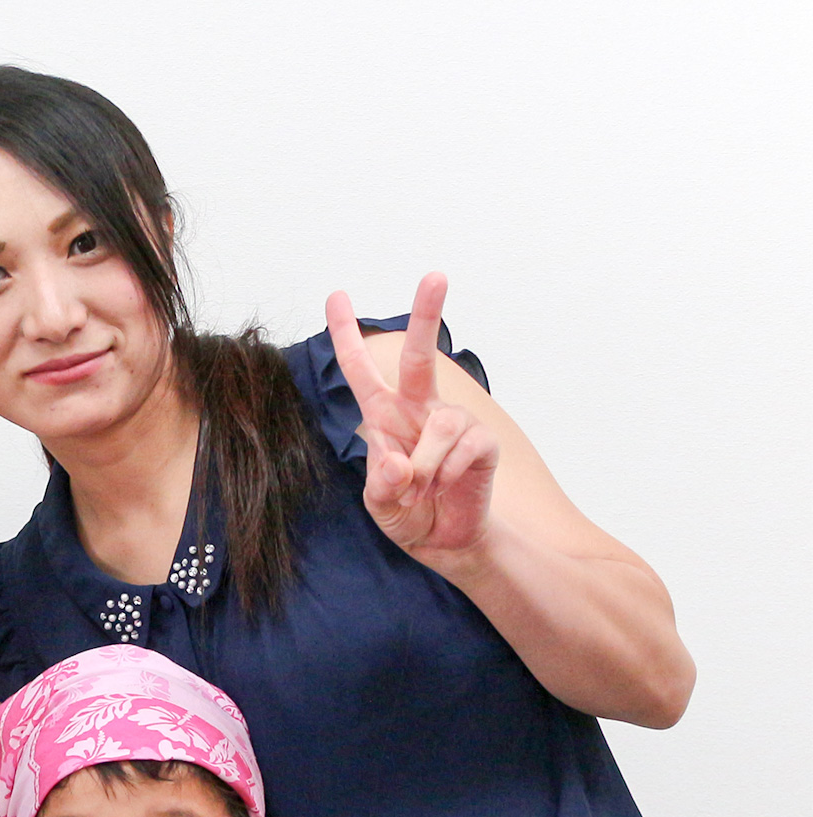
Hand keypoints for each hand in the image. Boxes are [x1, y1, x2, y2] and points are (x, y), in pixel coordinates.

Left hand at [326, 274, 499, 559]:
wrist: (445, 541)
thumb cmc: (407, 513)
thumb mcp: (380, 505)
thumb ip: (382, 485)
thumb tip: (397, 462)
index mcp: (384, 417)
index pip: (361, 370)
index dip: (346, 335)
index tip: (336, 296)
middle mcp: (419, 410)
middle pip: (421, 357)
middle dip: (428, 315)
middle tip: (436, 275)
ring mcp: (453, 423)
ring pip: (439, 427)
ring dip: (426, 467)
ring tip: (424, 489)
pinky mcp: (481, 442)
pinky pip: (463, 450)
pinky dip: (449, 475)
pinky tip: (449, 486)